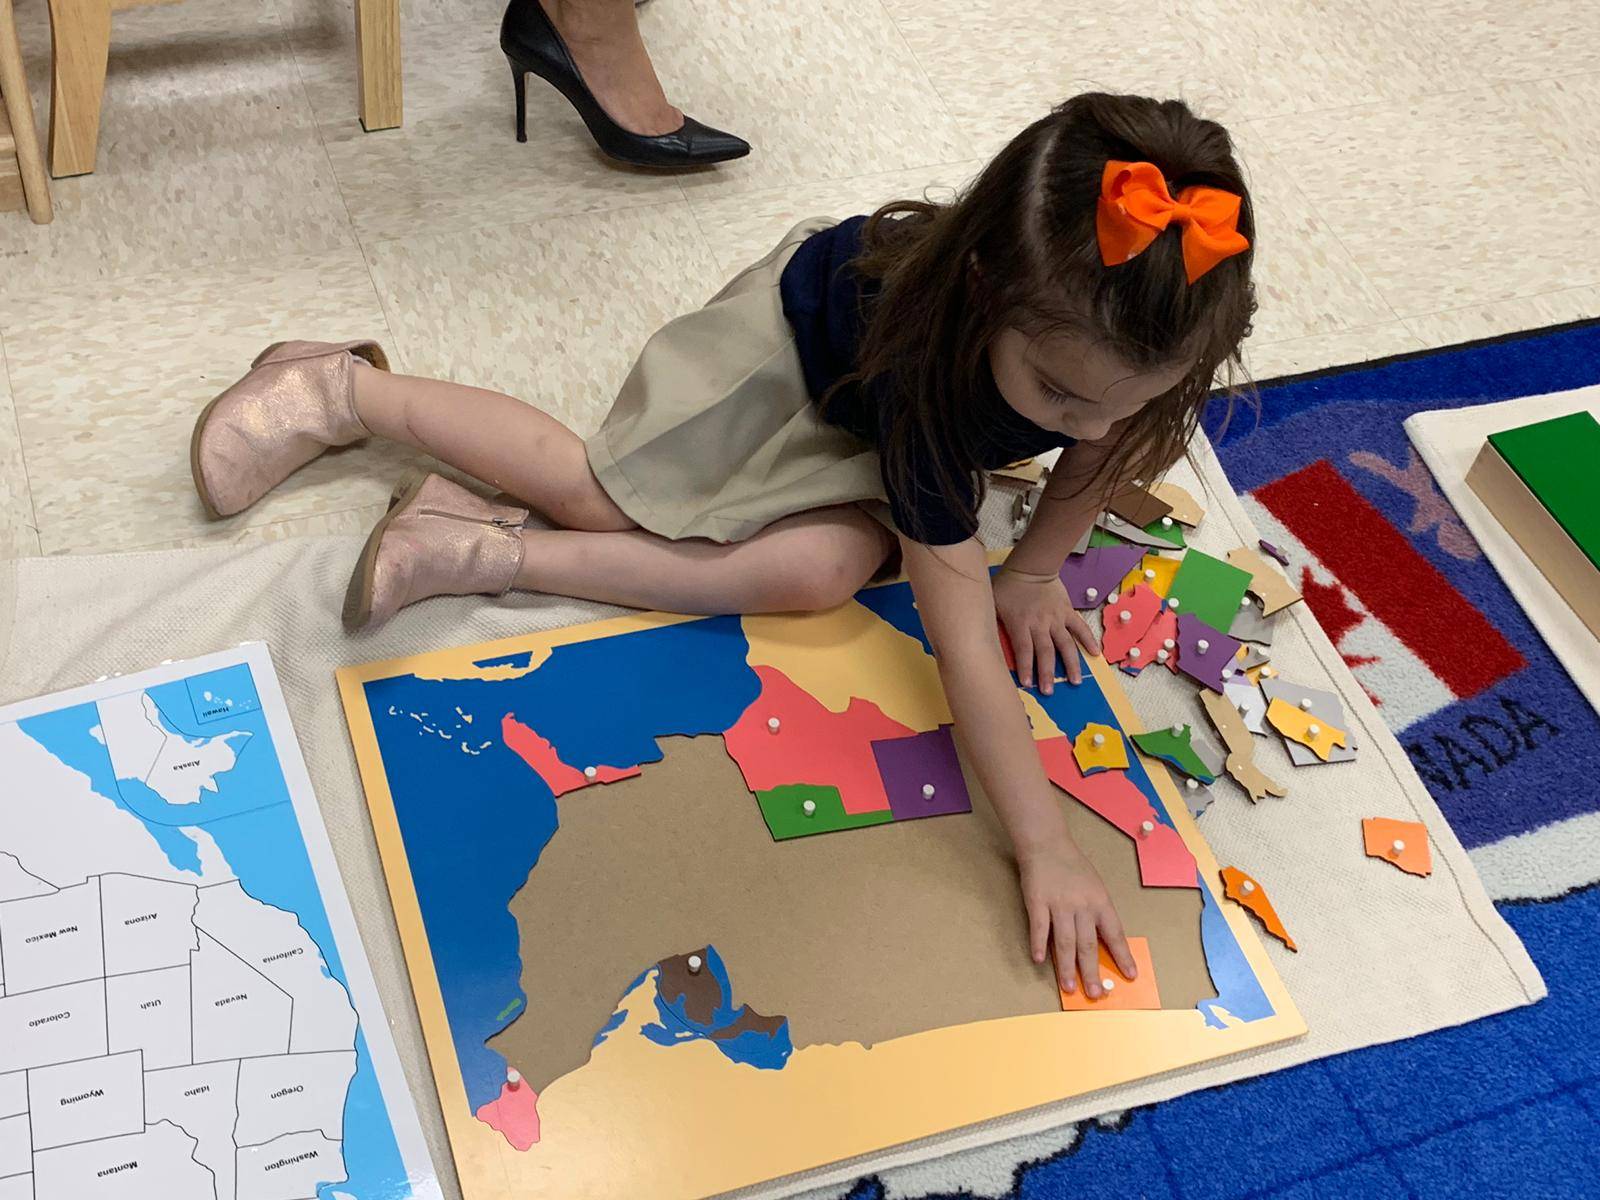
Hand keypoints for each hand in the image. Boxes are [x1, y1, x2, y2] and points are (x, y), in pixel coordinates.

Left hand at [993, 568, 1100, 692]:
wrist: (1031, 567)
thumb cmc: (1007, 587)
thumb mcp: (991, 604)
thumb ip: (991, 624)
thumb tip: (982, 643)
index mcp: (1020, 622)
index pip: (1024, 649)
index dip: (1026, 667)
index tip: (1028, 684)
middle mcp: (1040, 623)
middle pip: (1045, 651)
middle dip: (1046, 673)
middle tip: (1049, 691)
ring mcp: (1056, 618)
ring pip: (1065, 644)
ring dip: (1070, 664)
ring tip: (1075, 682)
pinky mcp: (1068, 612)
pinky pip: (1080, 627)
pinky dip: (1088, 640)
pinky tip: (1095, 654)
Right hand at [1018, 834, 1135, 996]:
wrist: (1047, 843)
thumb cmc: (1073, 866)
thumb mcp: (1094, 886)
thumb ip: (1097, 912)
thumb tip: (1102, 943)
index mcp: (1100, 901)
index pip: (1114, 934)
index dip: (1122, 956)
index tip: (1130, 975)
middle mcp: (1082, 905)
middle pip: (1088, 944)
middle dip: (1092, 971)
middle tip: (1095, 993)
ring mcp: (1059, 904)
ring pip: (1065, 941)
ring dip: (1067, 967)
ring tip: (1069, 987)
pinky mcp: (1037, 901)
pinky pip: (1039, 927)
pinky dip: (1039, 945)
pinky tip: (1040, 960)